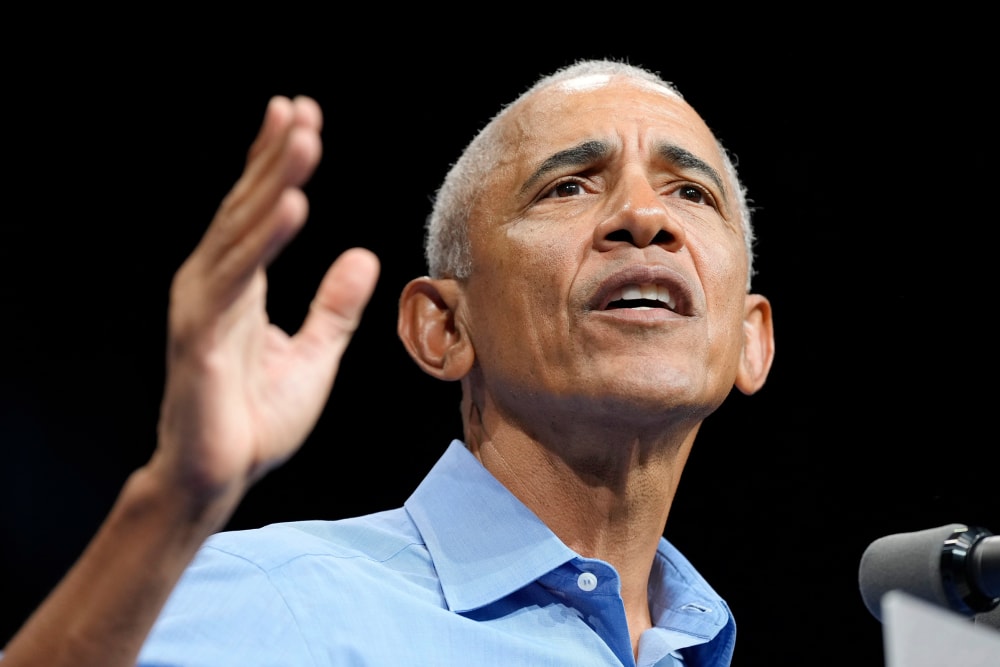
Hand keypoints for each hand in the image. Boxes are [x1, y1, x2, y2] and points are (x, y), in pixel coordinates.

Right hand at [151, 95, 379, 511]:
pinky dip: (264, 239)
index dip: (277, 164)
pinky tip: (292, 203)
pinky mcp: (200, 337)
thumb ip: (335, 306)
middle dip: (276, 156)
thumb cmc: (256, 419)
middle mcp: (215, 284)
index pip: (259, 212)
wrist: (219, 477)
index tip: (301, 117)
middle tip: (301, 108)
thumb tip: (363, 255)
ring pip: (241, 230)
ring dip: (273, 180)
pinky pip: (236, 278)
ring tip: (302, 135)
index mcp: (238, 285)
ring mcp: (203, 306)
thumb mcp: (313, 354)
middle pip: (248, 208)